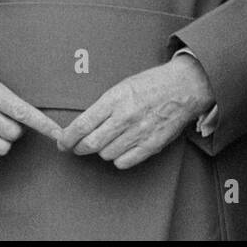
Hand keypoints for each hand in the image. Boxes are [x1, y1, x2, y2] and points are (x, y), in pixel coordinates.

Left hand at [57, 56, 212, 169]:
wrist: (184, 87)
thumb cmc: (151, 84)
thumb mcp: (122, 87)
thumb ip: (104, 106)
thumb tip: (83, 125)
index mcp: (114, 99)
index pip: (82, 125)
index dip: (67, 138)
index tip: (62, 143)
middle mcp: (125, 117)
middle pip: (91, 144)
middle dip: (79, 148)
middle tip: (77, 147)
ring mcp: (139, 133)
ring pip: (106, 154)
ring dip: (101, 151)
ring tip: (106, 142)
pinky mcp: (152, 145)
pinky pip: (124, 162)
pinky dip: (118, 159)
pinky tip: (120, 149)